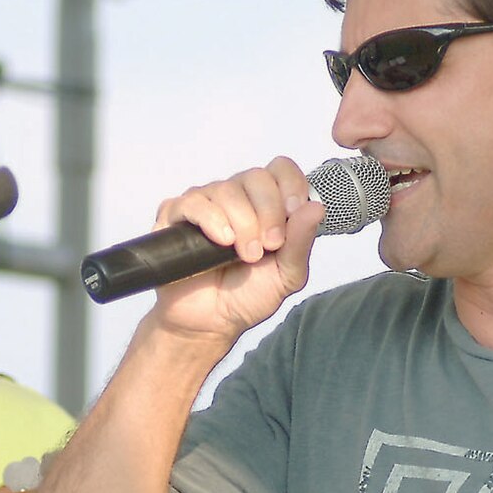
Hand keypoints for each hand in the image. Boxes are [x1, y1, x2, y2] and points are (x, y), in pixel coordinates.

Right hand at [147, 158, 325, 341]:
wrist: (210, 323)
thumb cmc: (247, 296)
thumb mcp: (286, 274)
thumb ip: (300, 242)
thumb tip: (316, 207)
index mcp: (265, 204)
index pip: (280, 169)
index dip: (290, 185)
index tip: (292, 213)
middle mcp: (236, 197)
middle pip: (255, 177)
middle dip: (268, 211)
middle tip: (268, 246)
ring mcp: (205, 204)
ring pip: (226, 190)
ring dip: (242, 223)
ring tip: (245, 255)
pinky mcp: (175, 217)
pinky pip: (193, 203)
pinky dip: (211, 219)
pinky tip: (222, 241)